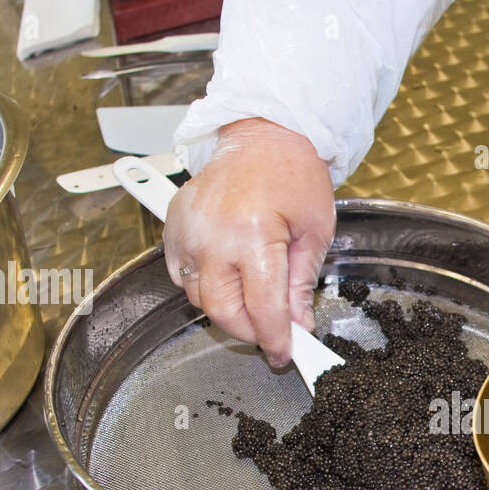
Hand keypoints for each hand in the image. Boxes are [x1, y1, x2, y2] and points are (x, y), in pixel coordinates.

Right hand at [163, 118, 334, 366]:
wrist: (262, 135)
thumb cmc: (293, 174)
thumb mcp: (314, 231)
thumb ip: (302, 283)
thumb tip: (298, 324)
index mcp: (255, 234)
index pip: (262, 309)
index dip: (275, 340)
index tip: (283, 354)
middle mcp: (214, 235)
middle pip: (222, 311)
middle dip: (249, 332)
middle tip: (271, 332)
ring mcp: (189, 231)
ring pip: (198, 298)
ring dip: (226, 309)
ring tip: (252, 300)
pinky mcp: (174, 226)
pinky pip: (182, 275)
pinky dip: (203, 285)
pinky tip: (228, 276)